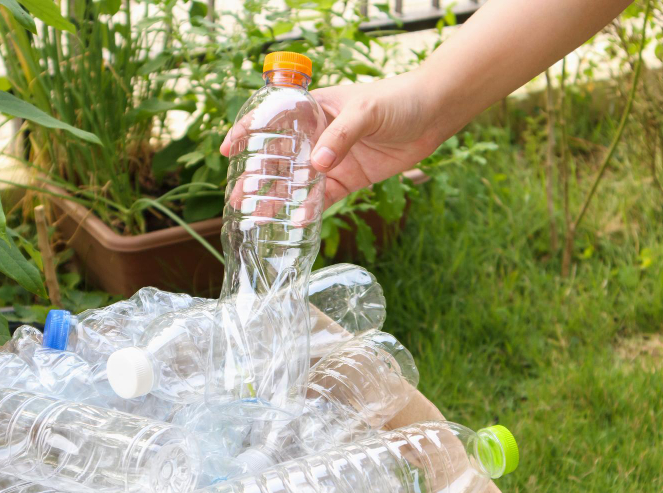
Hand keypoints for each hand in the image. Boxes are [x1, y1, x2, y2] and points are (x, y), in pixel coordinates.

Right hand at [220, 69, 447, 208]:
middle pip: (279, 159)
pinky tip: (296, 222)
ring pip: (297, 184)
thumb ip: (340, 137)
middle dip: (257, 178)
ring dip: (278, 200)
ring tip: (258, 218)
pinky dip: (310, 211)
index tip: (229, 151)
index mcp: (313, 109)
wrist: (434, 113)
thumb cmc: (397, 100)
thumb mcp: (365, 112)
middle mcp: (317, 136)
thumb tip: (316, 166)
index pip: (272, 120)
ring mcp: (332, 159)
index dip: (247, 134)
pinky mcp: (349, 179)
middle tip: (239, 199)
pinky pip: (324, 198)